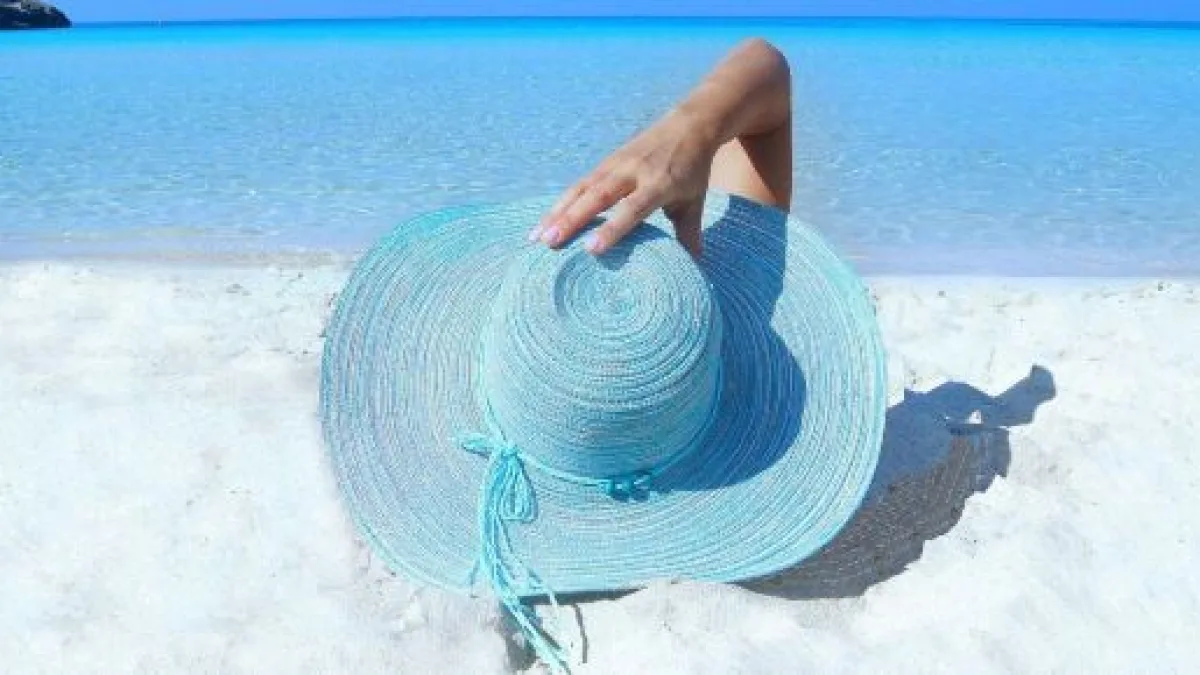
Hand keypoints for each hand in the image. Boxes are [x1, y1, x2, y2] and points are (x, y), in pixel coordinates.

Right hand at [530, 109, 717, 257]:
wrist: (688, 124)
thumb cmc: (692, 169)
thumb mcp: (695, 201)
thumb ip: (689, 234)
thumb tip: (693, 269)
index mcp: (659, 183)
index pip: (632, 208)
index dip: (612, 228)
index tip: (592, 249)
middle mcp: (632, 172)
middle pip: (597, 197)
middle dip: (572, 220)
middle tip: (550, 243)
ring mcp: (614, 165)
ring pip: (581, 190)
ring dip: (557, 213)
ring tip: (536, 238)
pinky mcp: (604, 164)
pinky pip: (578, 185)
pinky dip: (559, 204)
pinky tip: (543, 224)